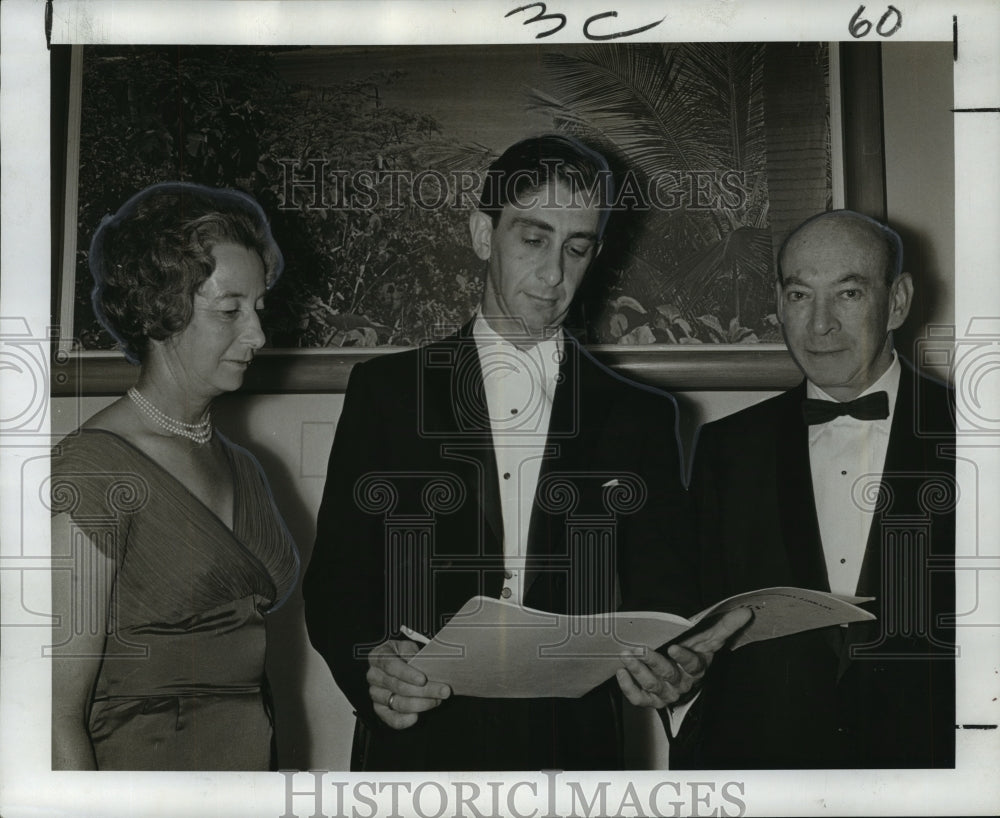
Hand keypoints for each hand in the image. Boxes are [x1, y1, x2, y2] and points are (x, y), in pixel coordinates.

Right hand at [366, 639, 451, 728]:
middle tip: (444, 691)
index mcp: (378, 656)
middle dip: (424, 690)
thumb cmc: (405, 655)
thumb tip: (427, 664)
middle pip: (399, 686)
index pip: (391, 665)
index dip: (407, 674)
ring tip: (437, 700)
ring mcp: (375, 694)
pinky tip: (416, 717)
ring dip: (421, 704)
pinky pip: (391, 719)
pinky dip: (404, 720)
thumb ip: (414, 654)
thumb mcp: (409, 647)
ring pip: (398, 703)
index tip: (423, 679)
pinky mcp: (380, 709)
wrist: (398, 663)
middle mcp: (374, 676)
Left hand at [615, 607, 751, 708]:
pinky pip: (640, 698)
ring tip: (627, 656)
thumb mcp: (710, 638)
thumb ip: (726, 625)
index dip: (684, 658)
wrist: (684, 675)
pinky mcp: (651, 699)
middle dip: (653, 662)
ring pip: (653, 685)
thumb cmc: (696, 652)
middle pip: (668, 674)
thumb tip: (746, 612)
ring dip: (638, 671)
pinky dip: (629, 689)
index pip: (693, 665)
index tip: (673, 648)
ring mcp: (666, 692)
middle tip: (639, 650)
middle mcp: (682, 683)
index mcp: (696, 668)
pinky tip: (622, 673)